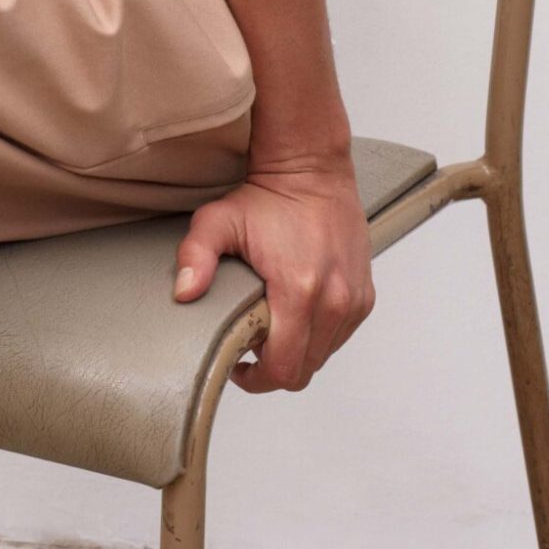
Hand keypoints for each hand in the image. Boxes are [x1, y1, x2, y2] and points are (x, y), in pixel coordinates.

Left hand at [170, 151, 374, 392]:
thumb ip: (195, 258)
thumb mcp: (217, 221)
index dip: (257, 379)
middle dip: (275, 367)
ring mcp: (353, 300)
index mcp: (299, 290)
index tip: (239, 365)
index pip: (284, 368)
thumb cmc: (267, 198)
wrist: (312, 169)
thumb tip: (184, 292)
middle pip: (304, 370)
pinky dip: (318, 336)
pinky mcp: (364, 296)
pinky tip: (296, 314)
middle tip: (251, 345)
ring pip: (324, 356)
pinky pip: (340, 336)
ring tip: (273, 325)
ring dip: (298, 351)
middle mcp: (334, 300)